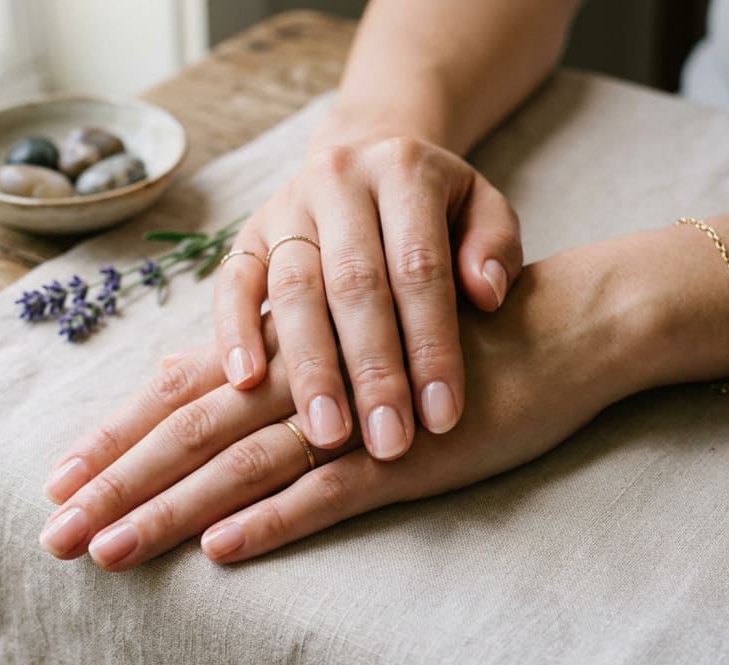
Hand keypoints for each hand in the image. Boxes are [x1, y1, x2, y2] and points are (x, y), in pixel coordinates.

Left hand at [40, 239, 661, 569]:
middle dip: (116, 485)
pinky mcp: (406, 457)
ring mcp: (353, 420)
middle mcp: (305, 383)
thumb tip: (188, 377)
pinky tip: (221, 551)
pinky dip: (273, 520)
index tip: (55, 482)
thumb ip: (274, 365)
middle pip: (190, 434)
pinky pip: (329, 493)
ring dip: (170, 512)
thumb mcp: (346, 346)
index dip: (115, 439)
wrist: (552, 327)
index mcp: (287, 357)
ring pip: (241, 467)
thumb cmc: (442, 341)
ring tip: (107, 551)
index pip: (181, 398)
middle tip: (52, 536)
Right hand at [214, 135, 522, 459]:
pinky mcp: (248, 233)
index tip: (443, 416)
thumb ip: (495, 246)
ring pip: (293, 290)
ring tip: (327, 435)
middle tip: (388, 442)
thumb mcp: (483, 209)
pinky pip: (233, 282)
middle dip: (372, 372)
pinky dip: (234, 332)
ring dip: (309, 369)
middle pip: (354, 284)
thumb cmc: (437, 209)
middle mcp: (339, 179)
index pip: (419, 267)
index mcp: (404, 169)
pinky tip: (246, 385)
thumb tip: (487, 295)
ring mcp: (286, 206)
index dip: (432, 345)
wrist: (368, 158)